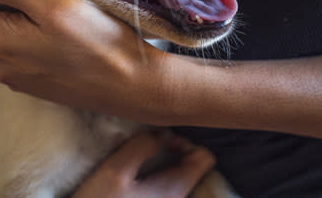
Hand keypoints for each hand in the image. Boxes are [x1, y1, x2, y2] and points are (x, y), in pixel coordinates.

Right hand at [73, 132, 215, 197]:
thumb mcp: (115, 170)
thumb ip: (142, 146)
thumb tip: (161, 132)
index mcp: (175, 190)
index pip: (205, 157)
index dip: (185, 142)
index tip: (159, 140)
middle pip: (192, 167)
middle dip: (172, 151)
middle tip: (145, 146)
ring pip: (177, 177)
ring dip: (160, 163)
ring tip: (137, 158)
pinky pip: (164, 188)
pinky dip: (154, 176)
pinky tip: (133, 176)